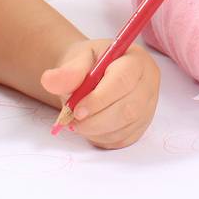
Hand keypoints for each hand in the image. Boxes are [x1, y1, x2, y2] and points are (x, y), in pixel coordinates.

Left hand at [40, 39, 160, 148]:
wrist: (92, 74)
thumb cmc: (89, 64)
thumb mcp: (77, 59)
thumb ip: (67, 71)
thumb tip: (49, 80)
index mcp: (136, 60)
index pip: (123, 81)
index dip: (99, 99)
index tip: (76, 110)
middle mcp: (149, 83)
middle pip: (128, 108)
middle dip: (96, 119)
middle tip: (73, 121)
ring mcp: (148, 107)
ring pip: (125, 126)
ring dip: (96, 129)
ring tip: (78, 122)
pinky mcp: (141, 126)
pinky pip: (122, 139)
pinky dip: (101, 137)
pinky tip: (91, 126)